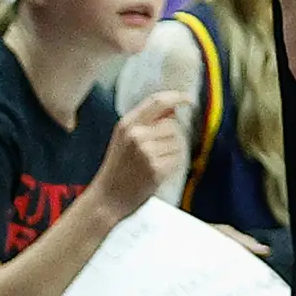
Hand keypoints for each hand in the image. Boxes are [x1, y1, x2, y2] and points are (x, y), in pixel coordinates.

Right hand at [87, 93, 185, 217]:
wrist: (107, 198)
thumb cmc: (118, 168)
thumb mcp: (123, 138)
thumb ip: (145, 121)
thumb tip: (173, 107)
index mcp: (126, 124)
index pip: (157, 101)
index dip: (177, 97)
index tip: (188, 99)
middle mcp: (136, 135)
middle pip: (173, 123)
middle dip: (171, 135)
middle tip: (157, 150)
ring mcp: (147, 152)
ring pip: (178, 141)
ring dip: (172, 151)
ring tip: (154, 161)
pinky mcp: (157, 168)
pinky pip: (178, 158)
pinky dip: (173, 164)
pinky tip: (157, 171)